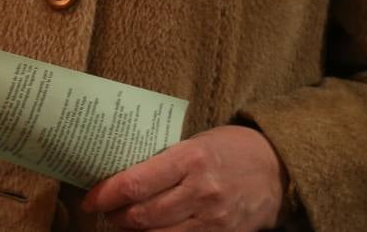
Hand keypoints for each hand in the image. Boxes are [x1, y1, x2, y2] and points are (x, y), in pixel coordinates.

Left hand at [82, 125, 286, 230]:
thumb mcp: (194, 142)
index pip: (136, 183)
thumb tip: (120, 174)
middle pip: (143, 215)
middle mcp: (202, 191)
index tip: (89, 199)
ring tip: (123, 223)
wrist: (277, 167)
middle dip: (116, 217)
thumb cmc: (228, 148)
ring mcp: (215, 219)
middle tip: (105, 211)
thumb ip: (162, 161)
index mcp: (190, 159)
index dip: (106, 195)